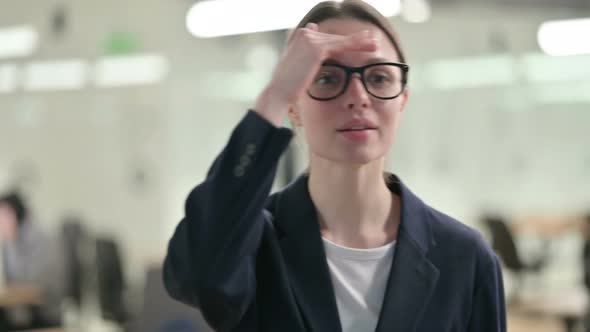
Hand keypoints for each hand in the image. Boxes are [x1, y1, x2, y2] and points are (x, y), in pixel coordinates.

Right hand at [254, 23, 376, 126]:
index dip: (342, 41)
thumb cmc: (287, 89)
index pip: (326, 37)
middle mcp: (304, 34)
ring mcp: (309, 39)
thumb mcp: (298, 71)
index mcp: (299, 38)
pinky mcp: (316, 48)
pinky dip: (357, 46)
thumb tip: (314, 61)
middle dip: (354, 40)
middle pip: (335, 38)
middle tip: (371, 40)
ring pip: (341, 40)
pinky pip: (342, 46)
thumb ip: (307, 62)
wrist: (279, 93)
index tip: (357, 40)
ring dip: (360, 42)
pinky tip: (370, 47)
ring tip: (375, 44)